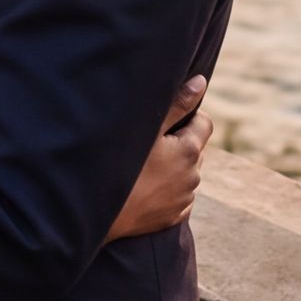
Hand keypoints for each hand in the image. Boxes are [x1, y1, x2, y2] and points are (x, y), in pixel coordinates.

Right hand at [108, 76, 210, 240]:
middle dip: (178, 142)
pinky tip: (144, 187)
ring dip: (173, 167)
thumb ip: (177, 104)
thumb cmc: (118, 163)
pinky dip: (167, 189)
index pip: (204, 123)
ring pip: (185, 173)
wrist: (96, 210)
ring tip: (143, 167)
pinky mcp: (173, 217)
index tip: (164, 121)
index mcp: (189, 151)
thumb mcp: (146, 128)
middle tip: (148, 144)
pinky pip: (178, 196)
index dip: (187, 116)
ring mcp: (184, 200)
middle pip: (194, 149)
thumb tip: (201, 82)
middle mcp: (193, 176)